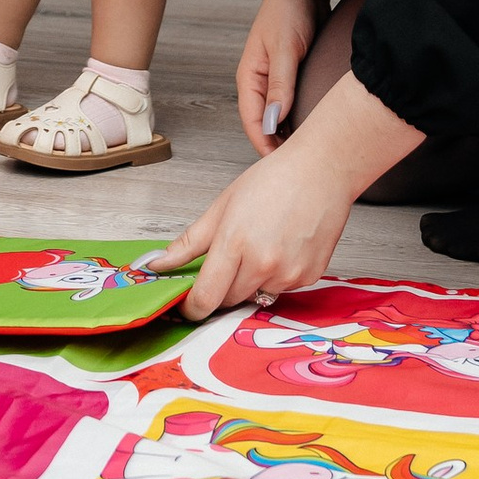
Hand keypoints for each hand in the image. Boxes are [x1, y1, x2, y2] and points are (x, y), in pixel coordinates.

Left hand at [140, 142, 357, 321]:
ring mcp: (288, 273)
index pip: (206, 297)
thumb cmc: (273, 181)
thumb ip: (189, 243)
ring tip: (259, 247)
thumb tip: (158, 264)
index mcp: (235, 243)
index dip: (192, 307)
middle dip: (221, 288)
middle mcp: (263, 263)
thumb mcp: (222, 206)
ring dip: (249, 282)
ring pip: (255, 296)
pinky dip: (275, 277)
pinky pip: (281, 290)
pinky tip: (281, 249)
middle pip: (229, 299)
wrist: (321, 171)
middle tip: (227, 261)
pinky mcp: (308, 278)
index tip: (187, 306)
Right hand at [237, 0, 316, 153]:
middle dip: (278, 145)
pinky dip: (300, 118)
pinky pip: (293, 104)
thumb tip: (274, 122)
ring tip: (309, 153)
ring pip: (280, 116)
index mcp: (250, 76)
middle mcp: (260, 81)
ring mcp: (276, 79)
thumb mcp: (286, 49)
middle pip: (265, 123)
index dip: (265, 145)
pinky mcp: (292, 75)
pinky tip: (316, 128)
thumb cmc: (289, 10)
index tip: (282, 165)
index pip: (253, 121)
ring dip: (290, 133)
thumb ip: (280, 85)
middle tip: (300, 166)